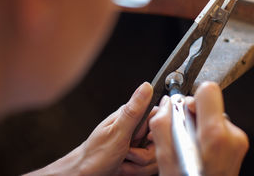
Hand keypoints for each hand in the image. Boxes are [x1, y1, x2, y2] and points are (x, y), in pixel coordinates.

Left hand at [25, 82, 157, 175]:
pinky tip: (124, 168)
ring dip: (139, 165)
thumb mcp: (117, 132)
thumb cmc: (94, 156)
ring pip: (155, 156)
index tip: (145, 140)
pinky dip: (137, 171)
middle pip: (158, 141)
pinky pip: (149, 167)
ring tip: (123, 161)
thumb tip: (146, 87)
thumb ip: (134, 110)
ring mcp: (138, 144)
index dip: (155, 132)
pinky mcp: (139, 158)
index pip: (159, 119)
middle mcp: (136, 129)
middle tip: (128, 154)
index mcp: (131, 117)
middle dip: (145, 154)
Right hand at [149, 82, 248, 175]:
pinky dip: (208, 133)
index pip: (209, 90)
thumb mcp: (165, 159)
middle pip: (212, 101)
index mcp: (214, 135)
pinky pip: (220, 126)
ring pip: (215, 114)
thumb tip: (166, 105)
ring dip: (201, 124)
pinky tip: (201, 150)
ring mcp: (238, 140)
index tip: (185, 111)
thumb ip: (162, 125)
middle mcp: (232, 135)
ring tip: (192, 146)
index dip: (193, 98)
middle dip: (194, 112)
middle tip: (185, 131)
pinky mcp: (239, 144)